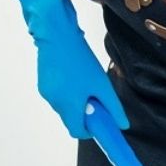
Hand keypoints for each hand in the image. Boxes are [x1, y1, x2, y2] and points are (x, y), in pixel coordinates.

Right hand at [9, 0, 127, 139]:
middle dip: (84, 114)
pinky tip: (75, 77)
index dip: (90, 130)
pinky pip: (58, 96)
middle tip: (96, 98)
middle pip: (71, 119)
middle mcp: (54, 102)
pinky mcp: (43, 82)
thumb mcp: (102, 85)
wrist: (55, 34)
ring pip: (65, 107)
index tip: (100, 119)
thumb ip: (113, 108)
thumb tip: (123, 125)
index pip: (77, 131)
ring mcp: (46, 92)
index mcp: (68, 105)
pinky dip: (68, 93)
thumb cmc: (80, 60)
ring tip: (85, 84)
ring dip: (76, 102)